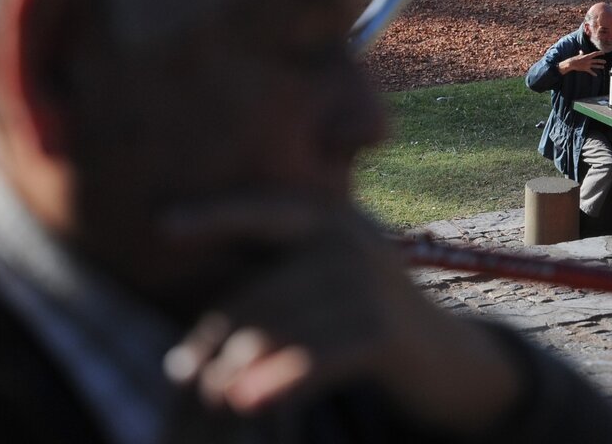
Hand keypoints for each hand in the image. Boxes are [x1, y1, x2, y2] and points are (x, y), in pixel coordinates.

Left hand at [159, 196, 519, 433]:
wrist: (451, 361)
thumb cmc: (371, 321)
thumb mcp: (334, 279)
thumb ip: (284, 271)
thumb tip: (205, 308)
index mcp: (334, 218)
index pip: (264, 210)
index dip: (214, 215)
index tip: (160, 224)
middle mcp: (351, 240)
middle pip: (263, 288)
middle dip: (216, 335)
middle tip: (181, 373)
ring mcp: (370, 284)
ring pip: (282, 327)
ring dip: (237, 368)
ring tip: (209, 396)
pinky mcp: (383, 331)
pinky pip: (314, 357)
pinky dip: (278, 381)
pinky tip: (249, 401)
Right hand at [558, 50, 604, 75]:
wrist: (572, 63)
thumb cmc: (575, 59)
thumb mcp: (579, 55)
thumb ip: (581, 53)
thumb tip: (581, 51)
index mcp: (587, 56)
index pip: (595, 53)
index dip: (599, 53)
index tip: (603, 52)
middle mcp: (588, 60)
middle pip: (596, 60)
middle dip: (601, 61)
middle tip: (605, 62)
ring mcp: (587, 65)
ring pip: (595, 66)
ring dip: (599, 66)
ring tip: (603, 67)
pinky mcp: (585, 69)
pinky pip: (590, 71)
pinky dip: (593, 73)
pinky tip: (596, 75)